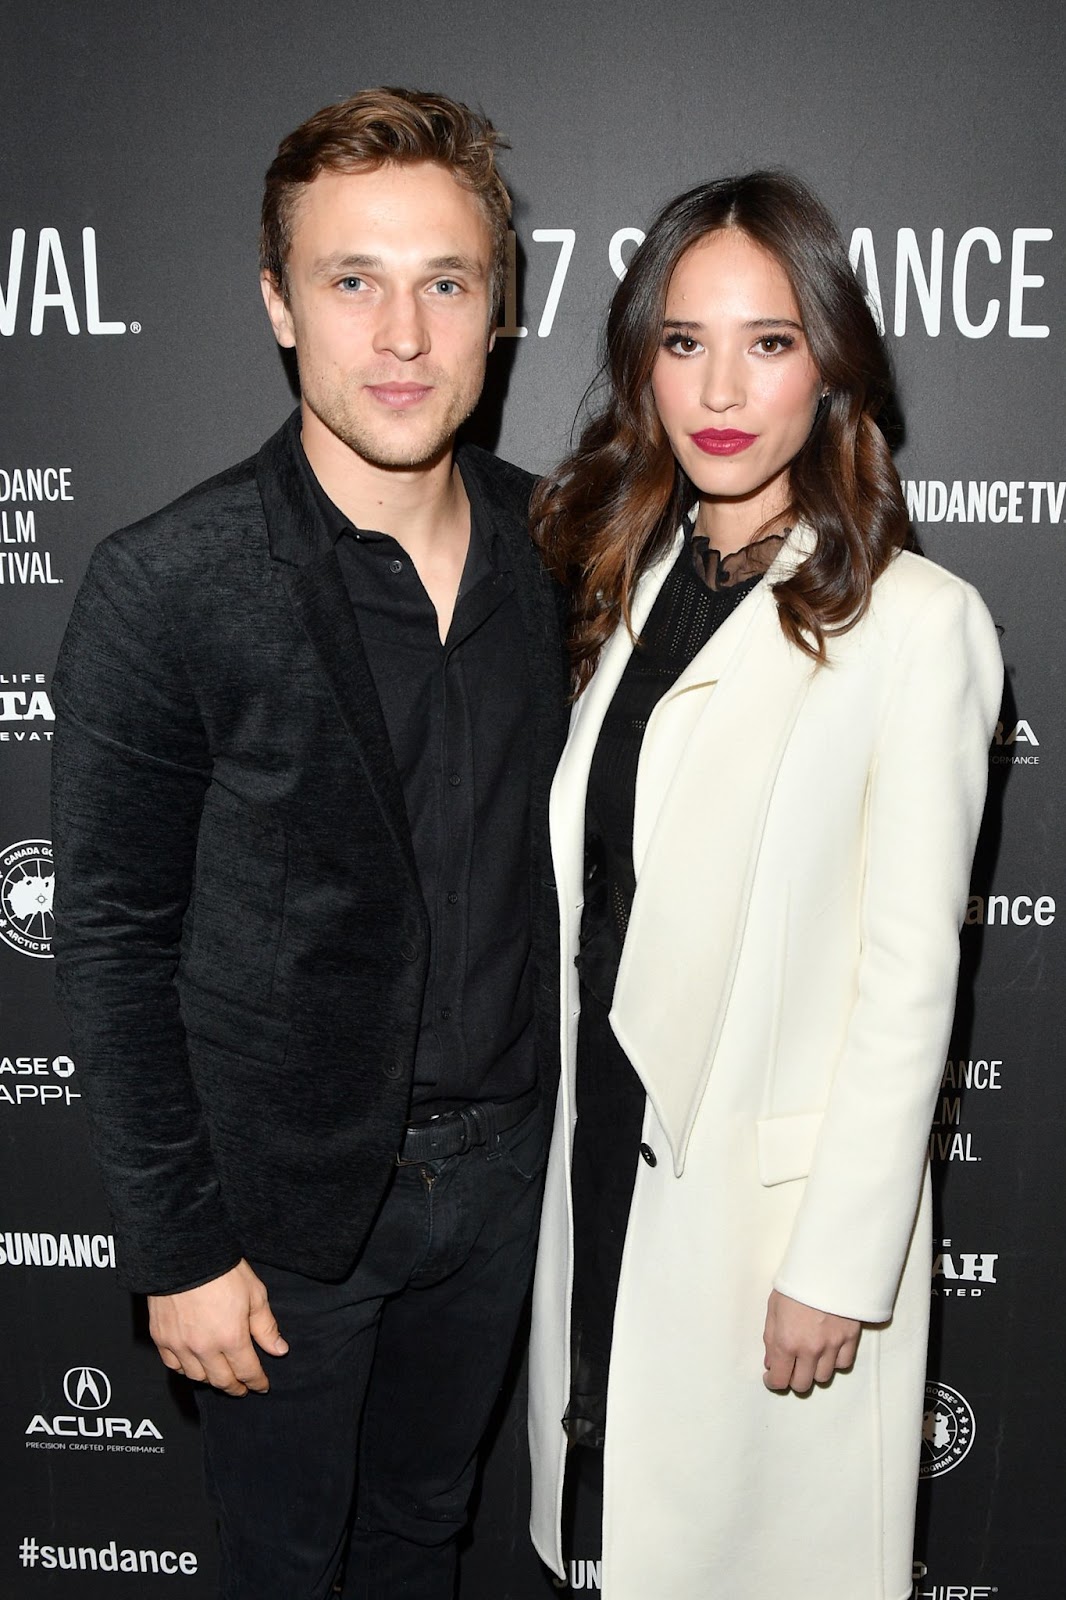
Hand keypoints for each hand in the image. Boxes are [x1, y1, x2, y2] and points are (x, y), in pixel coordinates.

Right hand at [147, 1259, 287, 1394]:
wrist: (183, 1254)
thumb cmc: (222, 1270)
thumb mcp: (255, 1294)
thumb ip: (265, 1326)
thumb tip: (279, 1350)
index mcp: (231, 1338)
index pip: (247, 1371)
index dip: (257, 1382)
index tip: (262, 1386)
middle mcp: (204, 1348)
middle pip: (221, 1380)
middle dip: (235, 1387)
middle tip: (242, 1388)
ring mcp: (179, 1345)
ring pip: (197, 1377)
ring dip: (211, 1380)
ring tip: (220, 1376)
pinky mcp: (161, 1338)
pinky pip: (173, 1365)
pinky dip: (186, 1369)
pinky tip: (194, 1365)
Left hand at [762, 1288, 859, 1393]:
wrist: (827, 1265)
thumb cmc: (795, 1283)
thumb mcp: (773, 1308)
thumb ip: (770, 1339)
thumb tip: (771, 1363)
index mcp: (786, 1342)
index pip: (779, 1380)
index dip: (773, 1382)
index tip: (772, 1377)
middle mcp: (809, 1350)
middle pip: (802, 1384)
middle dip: (792, 1379)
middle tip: (790, 1367)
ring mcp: (832, 1346)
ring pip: (823, 1378)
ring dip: (814, 1371)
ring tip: (809, 1357)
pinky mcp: (850, 1338)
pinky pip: (843, 1364)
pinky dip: (834, 1362)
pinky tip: (828, 1350)